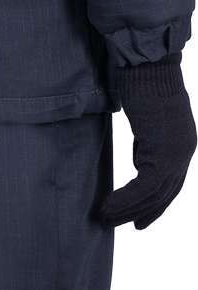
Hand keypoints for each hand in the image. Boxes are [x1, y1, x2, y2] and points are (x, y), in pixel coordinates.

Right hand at [101, 58, 195, 230]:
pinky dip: (125, 201)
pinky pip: (144, 188)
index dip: (154, 205)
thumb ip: (149, 142)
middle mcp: (185, 152)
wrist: (148, 65)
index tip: (138, 220)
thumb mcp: (149, 120)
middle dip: (139, 212)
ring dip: (126, 210)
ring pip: (153, 196)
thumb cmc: (144, 82)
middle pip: (164, 195)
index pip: (172, 184)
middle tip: (114, 223)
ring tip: (104, 218)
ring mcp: (176, 154)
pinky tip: (107, 207)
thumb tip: (141, 161)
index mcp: (185, 143)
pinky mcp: (162, 154)